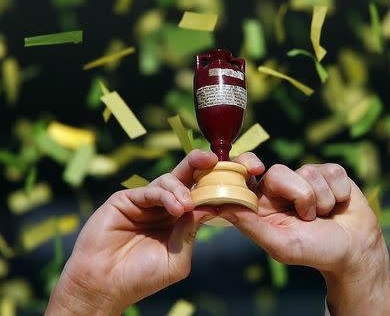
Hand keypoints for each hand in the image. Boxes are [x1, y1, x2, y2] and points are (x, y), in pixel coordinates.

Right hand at [45, 150, 218, 315]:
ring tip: (185, 206)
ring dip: (181, 189)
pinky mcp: (125, 200)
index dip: (211, 185)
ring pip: (168, 181)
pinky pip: (149, 190)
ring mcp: (144, 202)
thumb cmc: (141, 278)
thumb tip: (211, 207)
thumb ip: (190, 233)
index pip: (197, 195)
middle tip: (212, 159)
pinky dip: (165, 195)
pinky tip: (175, 208)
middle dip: (198, 164)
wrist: (105, 286)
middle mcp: (162, 208)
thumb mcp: (177, 259)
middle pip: (183, 178)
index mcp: (176, 221)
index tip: (229, 176)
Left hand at [219, 156, 389, 315]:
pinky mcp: (329, 173)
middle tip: (308, 218)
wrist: (354, 251)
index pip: (244, 173)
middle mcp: (281, 187)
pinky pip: (332, 172)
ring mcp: (306, 177)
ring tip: (324, 216)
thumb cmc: (314, 251)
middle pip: (280, 171)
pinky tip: (339, 206)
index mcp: (262, 202)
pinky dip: (339, 193)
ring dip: (322, 200)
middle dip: (300, 196)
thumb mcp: (280, 245)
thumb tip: (221, 207)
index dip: (245, 164)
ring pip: (309, 172)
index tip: (255, 169)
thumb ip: (250, 225)